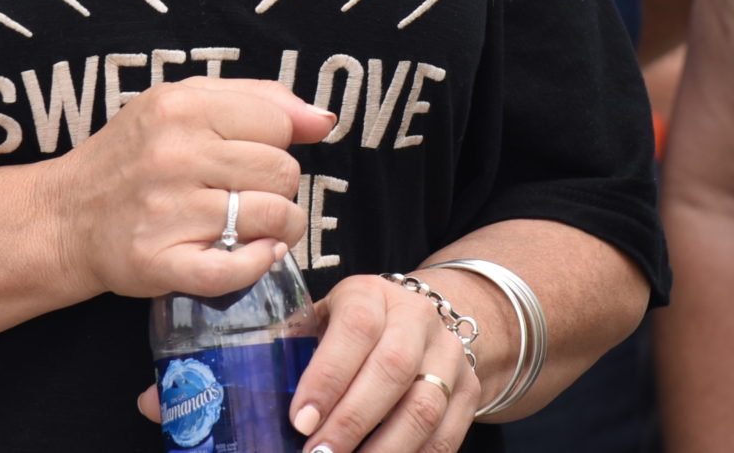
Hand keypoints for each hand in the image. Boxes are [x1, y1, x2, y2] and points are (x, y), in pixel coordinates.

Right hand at [48, 77, 331, 300]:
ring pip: (273, 219)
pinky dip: (257, 266)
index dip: (277, 143)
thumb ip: (258, 100)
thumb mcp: (183, 103)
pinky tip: (250, 255)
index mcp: (181, 106)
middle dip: (278, 188)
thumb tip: (322, 120)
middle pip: (283, 172)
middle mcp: (174, 155)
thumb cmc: (133, 157)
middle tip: (249, 194)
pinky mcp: (160, 262)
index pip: (278, 123)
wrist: (65, 217)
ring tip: (253, 226)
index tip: (254, 156)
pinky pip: (237, 269)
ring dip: (277, 229)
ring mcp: (167, 211)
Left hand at [288, 274, 482, 452]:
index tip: (301, 421)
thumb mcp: (326, 322)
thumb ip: (302, 349)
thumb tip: (264, 394)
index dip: (327, 377)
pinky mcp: (469, 390)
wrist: (420, 323)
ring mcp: (449, 354)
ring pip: (423, 407)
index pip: (354, 329)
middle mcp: (417, 318)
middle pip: (390, 370)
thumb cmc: (355, 331)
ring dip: (384, 449)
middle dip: (351, 421)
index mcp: (372, 295)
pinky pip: (447, 434)